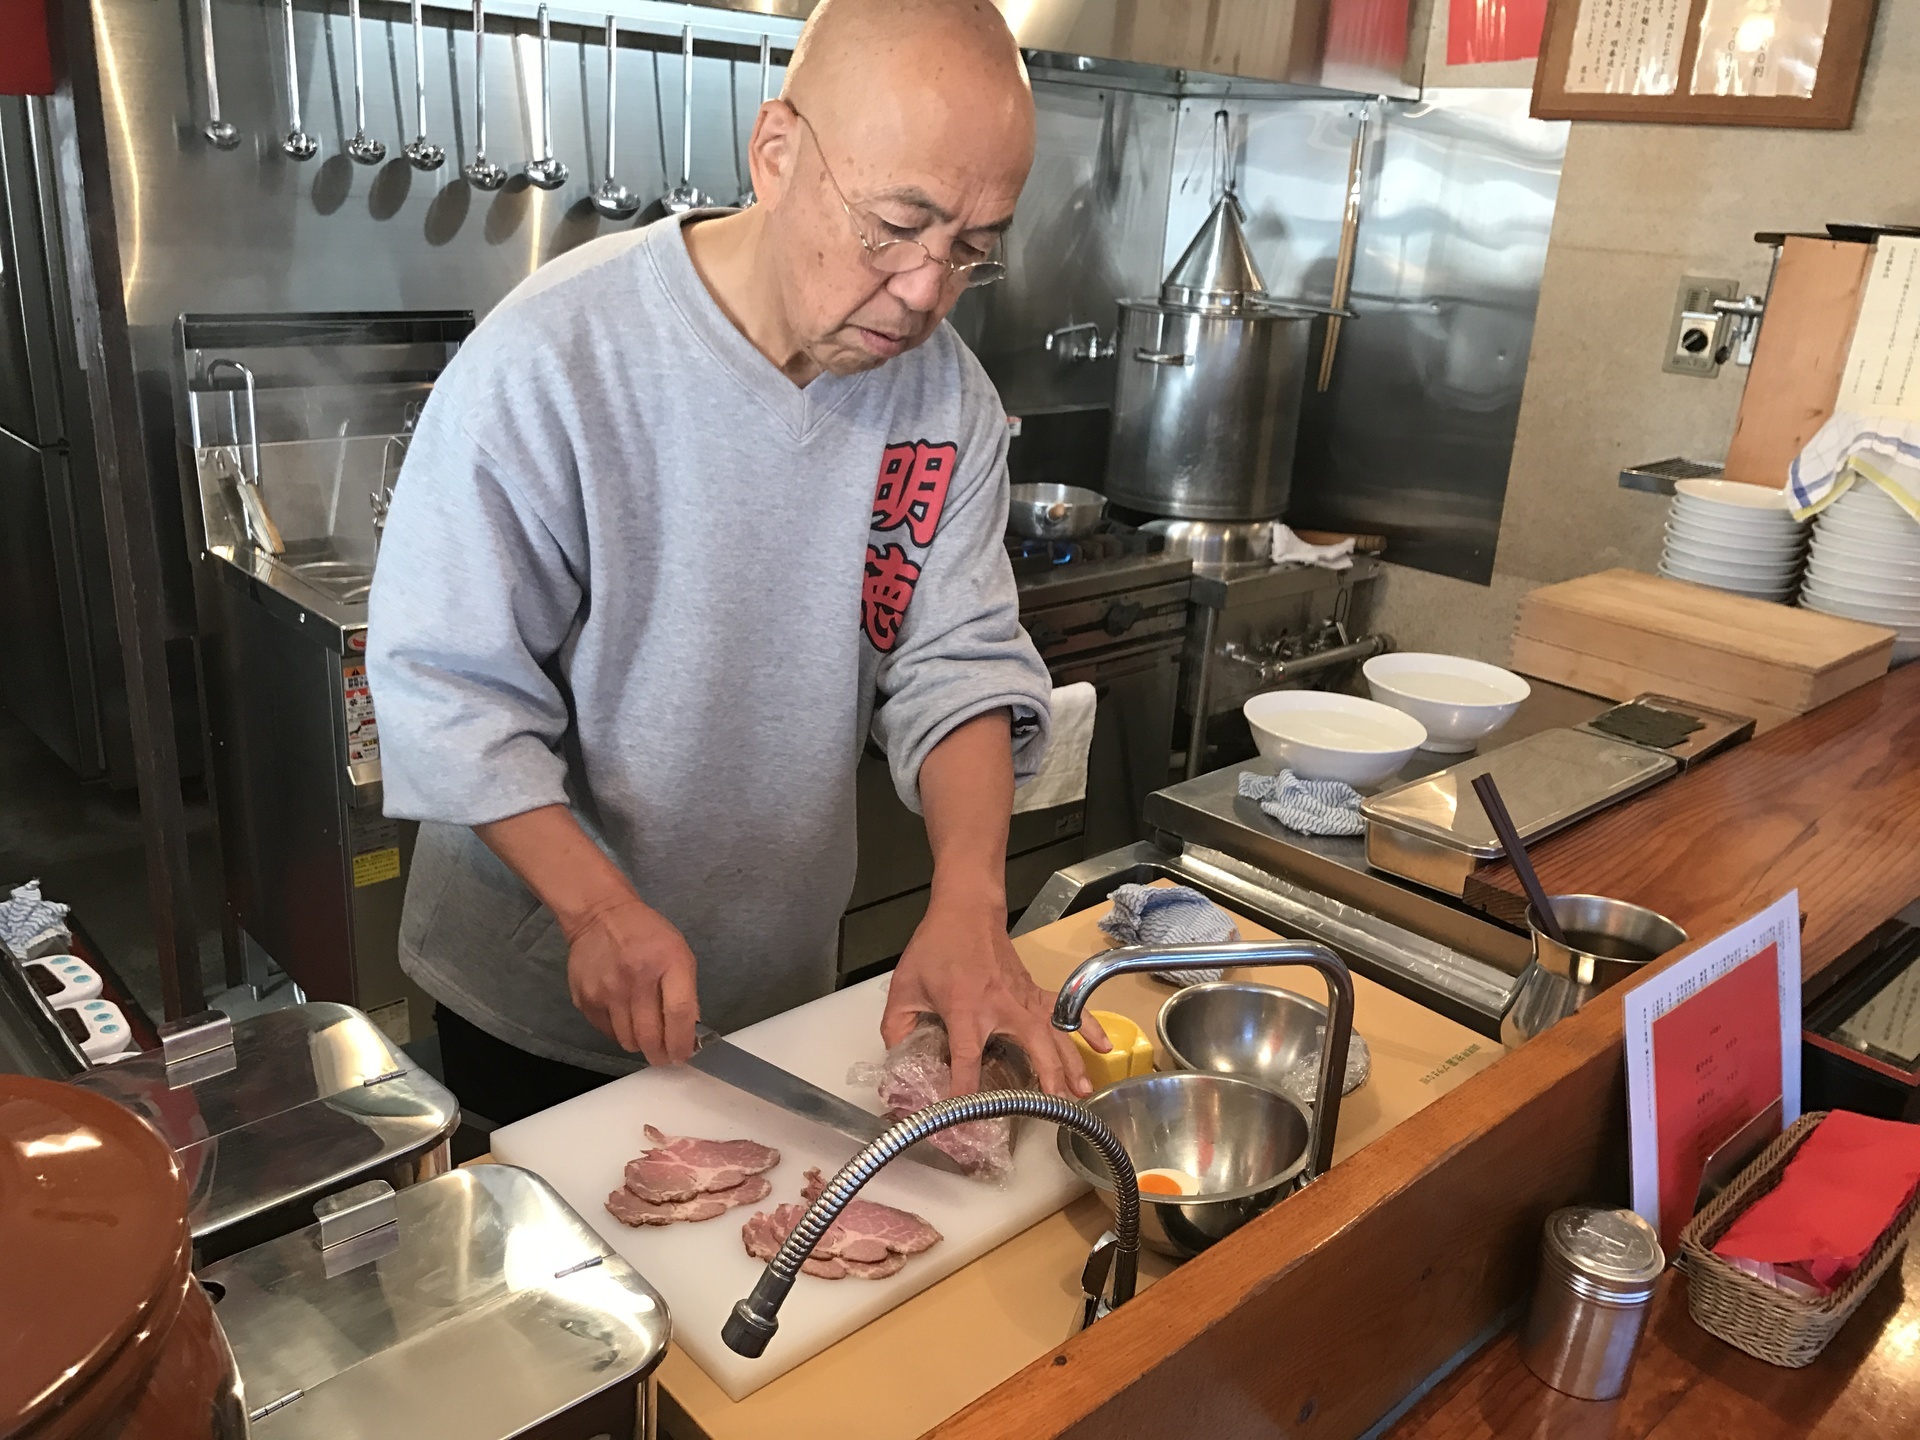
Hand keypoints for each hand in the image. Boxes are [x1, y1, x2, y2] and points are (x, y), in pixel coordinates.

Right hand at [562, 895, 700, 1065]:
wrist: (599, 915)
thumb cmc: (646, 934)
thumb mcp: (679, 952)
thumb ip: (686, 991)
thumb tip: (688, 1030)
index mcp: (668, 963)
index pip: (679, 1013)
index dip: (682, 1041)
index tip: (683, 1054)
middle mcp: (636, 978)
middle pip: (650, 1035)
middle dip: (661, 1054)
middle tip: (664, 1057)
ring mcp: (607, 990)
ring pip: (627, 1040)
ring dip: (640, 1044)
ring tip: (645, 1035)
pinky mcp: (586, 998)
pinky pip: (606, 1032)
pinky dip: (619, 1032)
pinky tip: (624, 1017)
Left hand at [884, 893, 1110, 1098]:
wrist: (966, 910)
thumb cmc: (936, 947)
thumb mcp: (904, 987)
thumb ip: (897, 1027)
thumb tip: (899, 1062)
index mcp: (966, 1008)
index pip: (967, 1058)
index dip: (964, 1090)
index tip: (964, 1119)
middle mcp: (1001, 1006)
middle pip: (1031, 1046)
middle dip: (1044, 1078)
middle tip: (1052, 1110)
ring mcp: (1023, 998)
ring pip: (1055, 1033)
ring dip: (1070, 1063)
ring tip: (1082, 1094)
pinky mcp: (1034, 991)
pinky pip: (1066, 1010)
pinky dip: (1087, 1026)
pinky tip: (1104, 1047)